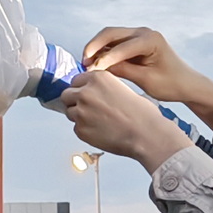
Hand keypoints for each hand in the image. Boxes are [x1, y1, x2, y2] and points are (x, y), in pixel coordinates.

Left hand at [59, 71, 192, 171]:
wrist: (145, 134)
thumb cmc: (142, 114)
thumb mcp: (123, 88)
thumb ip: (104, 88)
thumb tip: (95, 94)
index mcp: (98, 79)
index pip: (76, 80)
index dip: (81, 88)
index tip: (85, 93)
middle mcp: (86, 92)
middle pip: (67, 94)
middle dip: (75, 101)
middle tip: (87, 109)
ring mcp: (81, 112)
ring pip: (70, 112)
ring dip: (79, 116)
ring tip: (98, 122)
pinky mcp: (80, 130)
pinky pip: (76, 128)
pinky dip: (85, 130)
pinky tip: (100, 131)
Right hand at [84, 26, 207, 102]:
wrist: (186, 84)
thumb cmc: (171, 84)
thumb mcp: (146, 80)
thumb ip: (123, 71)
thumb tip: (98, 68)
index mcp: (151, 40)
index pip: (121, 46)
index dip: (104, 59)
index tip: (91, 72)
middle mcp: (144, 32)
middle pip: (110, 33)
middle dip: (94, 47)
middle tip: (83, 63)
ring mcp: (139, 35)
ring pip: (110, 37)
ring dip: (97, 49)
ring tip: (86, 65)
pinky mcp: (135, 42)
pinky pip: (115, 43)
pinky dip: (104, 52)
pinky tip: (95, 64)